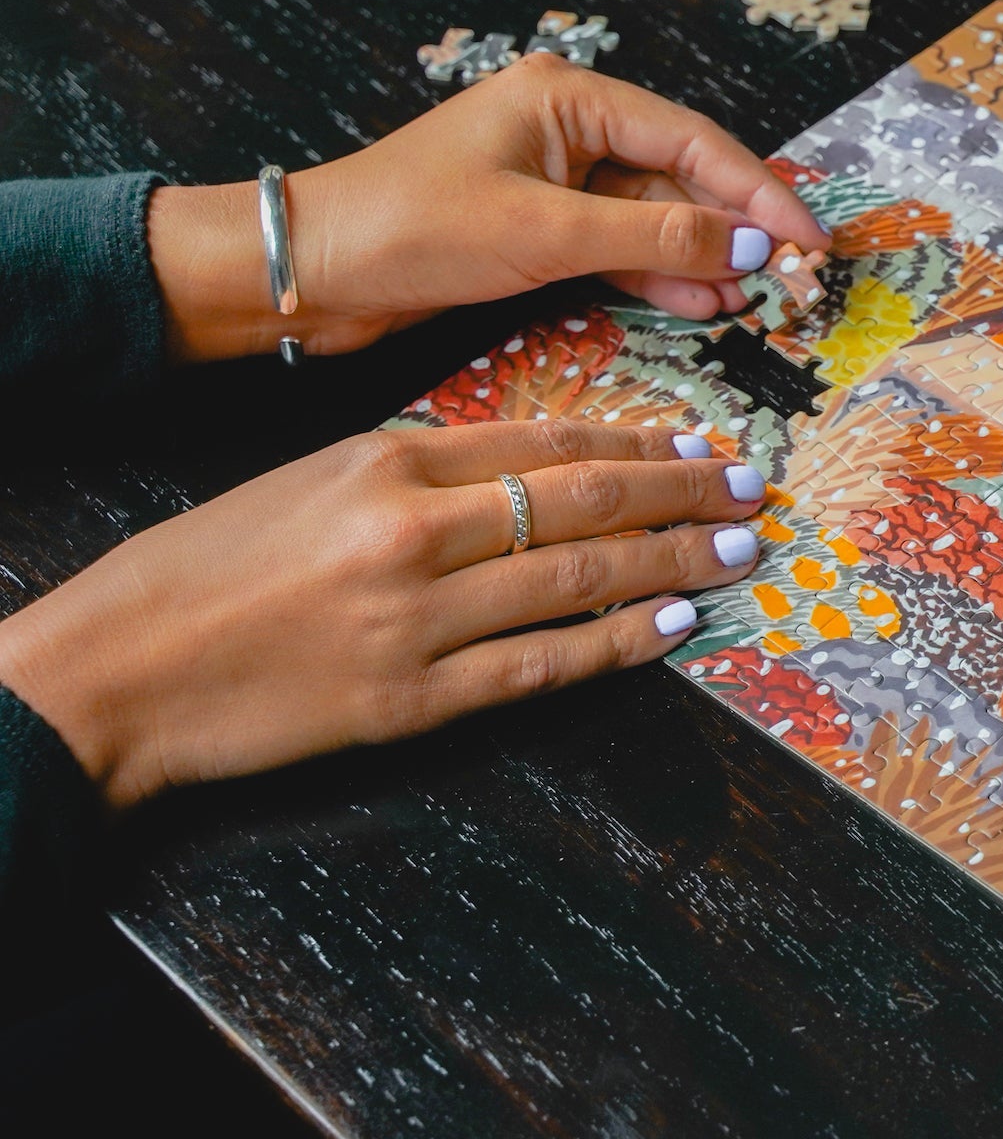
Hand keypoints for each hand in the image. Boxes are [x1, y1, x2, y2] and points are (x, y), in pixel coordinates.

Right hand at [0, 421, 769, 808]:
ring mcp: (417, 621)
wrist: (117, 672)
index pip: (545, 440)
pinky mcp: (412, 700)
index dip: (638, 437)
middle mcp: (412, 534)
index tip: (701, 438)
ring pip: (578, 578)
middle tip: (750, 486)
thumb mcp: (311, 480)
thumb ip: (420, 471)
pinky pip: (541, 664)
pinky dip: (615, 641)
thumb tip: (533, 467)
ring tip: (733, 550)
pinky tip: (671, 624)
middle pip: (584, 499)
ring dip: (670, 561)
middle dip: (682, 489)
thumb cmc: (208, 570)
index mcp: (386, 464)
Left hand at [147, 54, 828, 361]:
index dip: (759, 192)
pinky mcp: (539, 223)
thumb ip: (653, 235)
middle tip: (794, 278)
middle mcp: (569, 125)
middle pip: (682, 174)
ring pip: (656, 213)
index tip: (808, 239)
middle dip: (736, 228)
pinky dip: (659, 272)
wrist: (307, 272)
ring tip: (753, 301)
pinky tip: (701, 302)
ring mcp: (555, 175)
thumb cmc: (409, 229)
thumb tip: (749, 247)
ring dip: (703, 257)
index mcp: (568, 96)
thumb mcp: (541, 232)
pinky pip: (620, 242)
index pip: (692, 139)